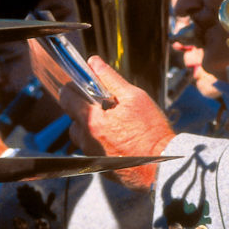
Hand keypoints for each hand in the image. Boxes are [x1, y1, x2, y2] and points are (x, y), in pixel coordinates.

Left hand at [58, 55, 175, 189]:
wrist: (161, 162)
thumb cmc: (151, 130)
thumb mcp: (135, 97)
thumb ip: (111, 79)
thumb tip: (94, 62)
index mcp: (92, 119)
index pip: (67, 98)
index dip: (72, 88)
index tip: (79, 84)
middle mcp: (86, 139)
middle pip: (73, 118)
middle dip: (84, 108)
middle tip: (103, 104)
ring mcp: (91, 154)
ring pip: (81, 135)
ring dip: (90, 127)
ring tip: (112, 124)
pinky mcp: (99, 166)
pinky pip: (91, 149)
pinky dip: (99, 141)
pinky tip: (117, 138)